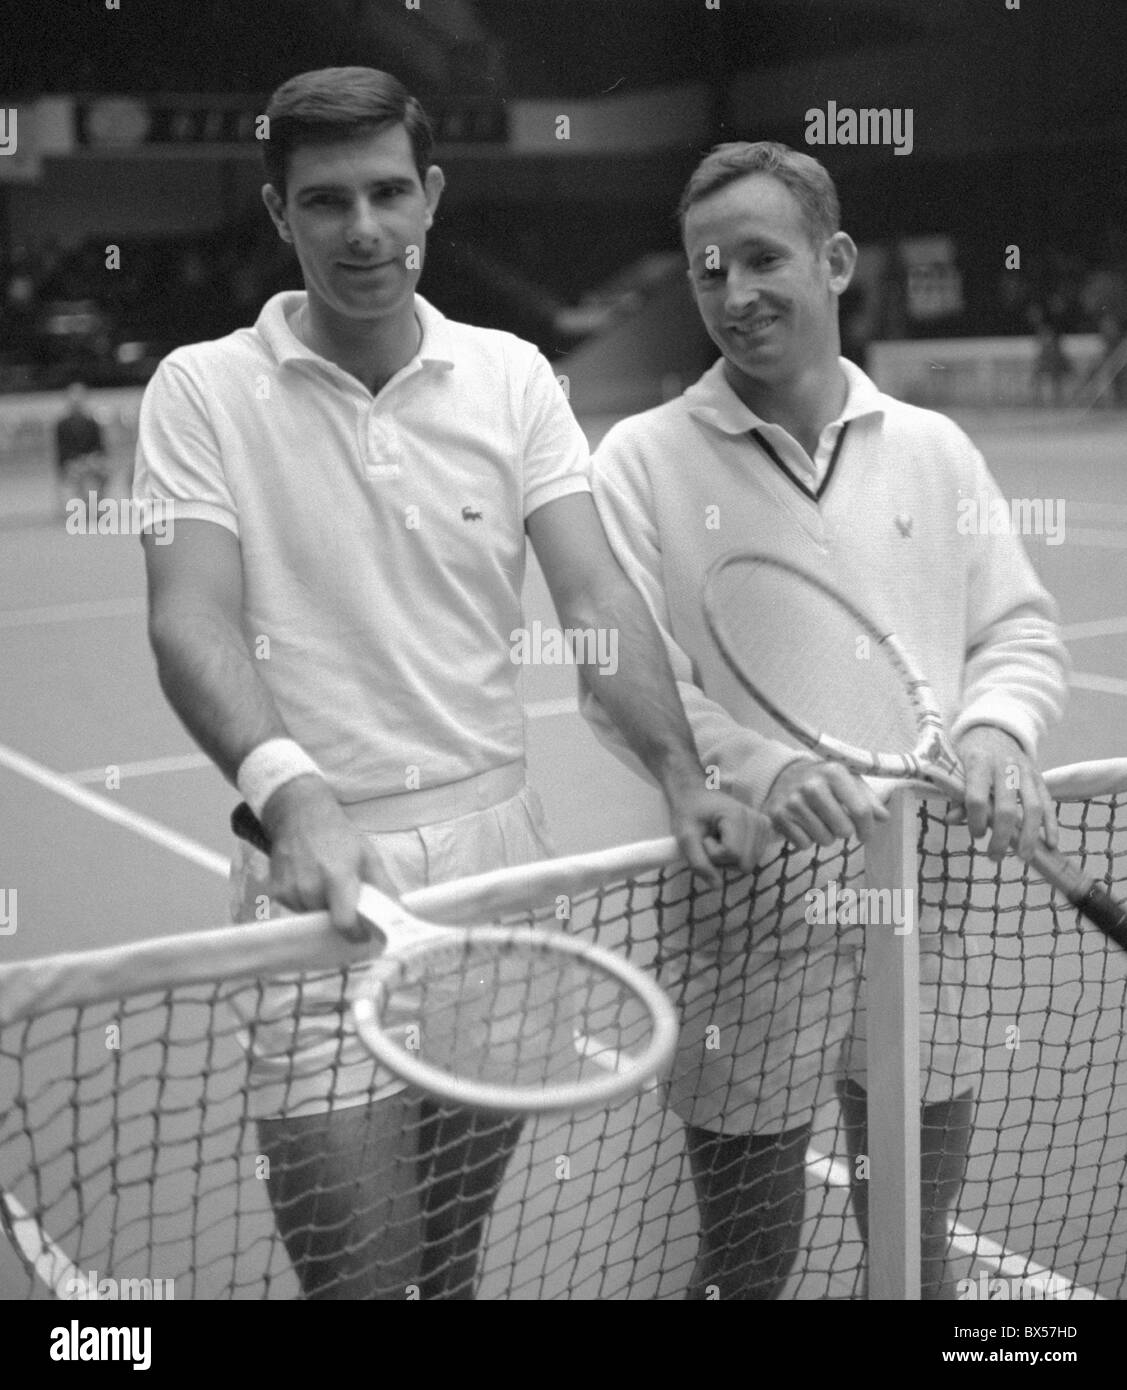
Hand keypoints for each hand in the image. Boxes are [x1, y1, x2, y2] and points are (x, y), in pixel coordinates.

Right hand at [259, 775, 387, 941]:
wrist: (301, 815)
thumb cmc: (338, 835)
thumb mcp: (368, 855)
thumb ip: (383, 886)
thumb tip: (398, 913)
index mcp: (337, 875)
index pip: (344, 921)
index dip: (356, 933)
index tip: (364, 934)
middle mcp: (310, 886)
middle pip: (328, 921)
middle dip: (340, 917)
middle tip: (346, 902)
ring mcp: (289, 889)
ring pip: (311, 918)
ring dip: (321, 911)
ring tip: (325, 887)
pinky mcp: (276, 890)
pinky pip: (295, 910)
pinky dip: (305, 903)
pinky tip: (310, 882)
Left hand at [663, 778, 771, 884]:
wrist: (696, 794)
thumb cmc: (689, 812)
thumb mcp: (686, 837)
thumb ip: (699, 863)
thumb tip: (718, 887)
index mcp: (738, 816)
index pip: (732, 854)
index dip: (713, 854)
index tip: (704, 837)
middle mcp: (757, 820)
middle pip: (745, 863)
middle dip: (723, 860)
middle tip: (711, 840)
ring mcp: (764, 825)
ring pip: (750, 864)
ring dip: (730, 859)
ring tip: (719, 838)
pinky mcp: (765, 830)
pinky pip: (754, 858)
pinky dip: (739, 856)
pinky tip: (729, 840)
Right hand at [763, 758, 888, 849]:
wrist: (783, 775)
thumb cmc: (824, 780)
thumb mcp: (848, 781)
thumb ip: (868, 799)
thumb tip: (884, 817)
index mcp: (834, 772)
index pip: (861, 811)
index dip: (868, 828)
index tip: (866, 835)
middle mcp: (812, 785)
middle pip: (844, 830)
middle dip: (844, 830)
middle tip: (836, 821)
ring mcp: (793, 801)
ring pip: (825, 840)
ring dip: (825, 835)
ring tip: (818, 820)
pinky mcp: (778, 816)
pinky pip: (804, 844)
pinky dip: (807, 839)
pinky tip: (803, 824)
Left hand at [954, 726, 1056, 861]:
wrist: (995, 729)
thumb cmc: (972, 753)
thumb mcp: (958, 768)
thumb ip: (958, 795)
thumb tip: (951, 820)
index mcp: (978, 762)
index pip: (976, 797)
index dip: (976, 820)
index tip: (976, 834)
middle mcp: (1004, 766)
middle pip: (1006, 807)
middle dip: (1002, 837)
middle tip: (995, 857)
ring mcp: (1025, 771)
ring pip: (1032, 807)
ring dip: (1029, 836)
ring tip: (1023, 857)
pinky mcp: (1039, 776)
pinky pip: (1048, 802)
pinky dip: (1051, 824)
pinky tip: (1050, 844)